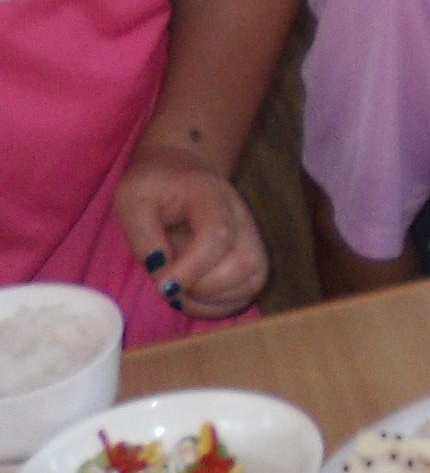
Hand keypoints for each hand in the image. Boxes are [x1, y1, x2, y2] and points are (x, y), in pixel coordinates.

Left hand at [114, 149, 266, 318]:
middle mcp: (242, 218)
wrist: (179, 166)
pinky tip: (192, 297)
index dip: (192, 268)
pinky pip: (247, 292)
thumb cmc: (152, 184)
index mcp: (212, 196)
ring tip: (180, 293)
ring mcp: (250, 238)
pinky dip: (220, 305)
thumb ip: (143, 239)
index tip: (162, 286)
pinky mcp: (247, 256)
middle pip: (246, 264)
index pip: (218, 236)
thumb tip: (163, 280)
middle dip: (205, 288)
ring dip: (214, 300)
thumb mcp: (132, 201)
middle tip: (169, 287)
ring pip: (254, 282)